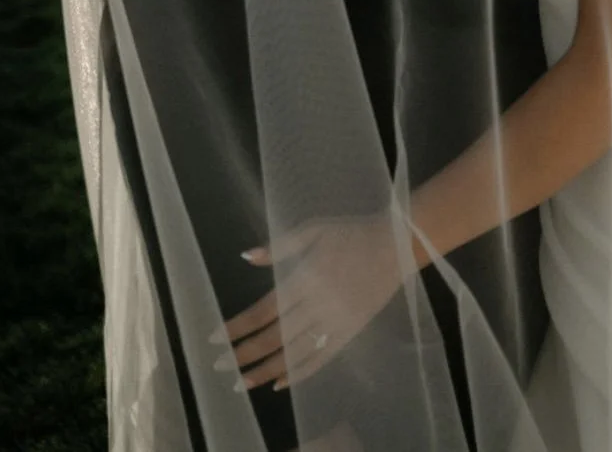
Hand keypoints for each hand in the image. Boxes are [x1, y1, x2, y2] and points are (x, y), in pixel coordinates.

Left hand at [214, 215, 403, 393]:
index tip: (214, 338)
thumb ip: (280, 246)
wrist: (397, 244)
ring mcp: (335, 322)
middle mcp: (318, 304)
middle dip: (244, 353)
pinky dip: (299, 374)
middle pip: (274, 336)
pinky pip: (321, 358)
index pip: (264, 310)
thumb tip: (247, 256)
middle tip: (219, 366)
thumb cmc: (353, 232)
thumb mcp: (316, 228)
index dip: (238, 326)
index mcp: (306, 277)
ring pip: (294, 354)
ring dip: (265, 370)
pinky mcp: (350, 332)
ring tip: (241, 383)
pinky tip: (279, 383)